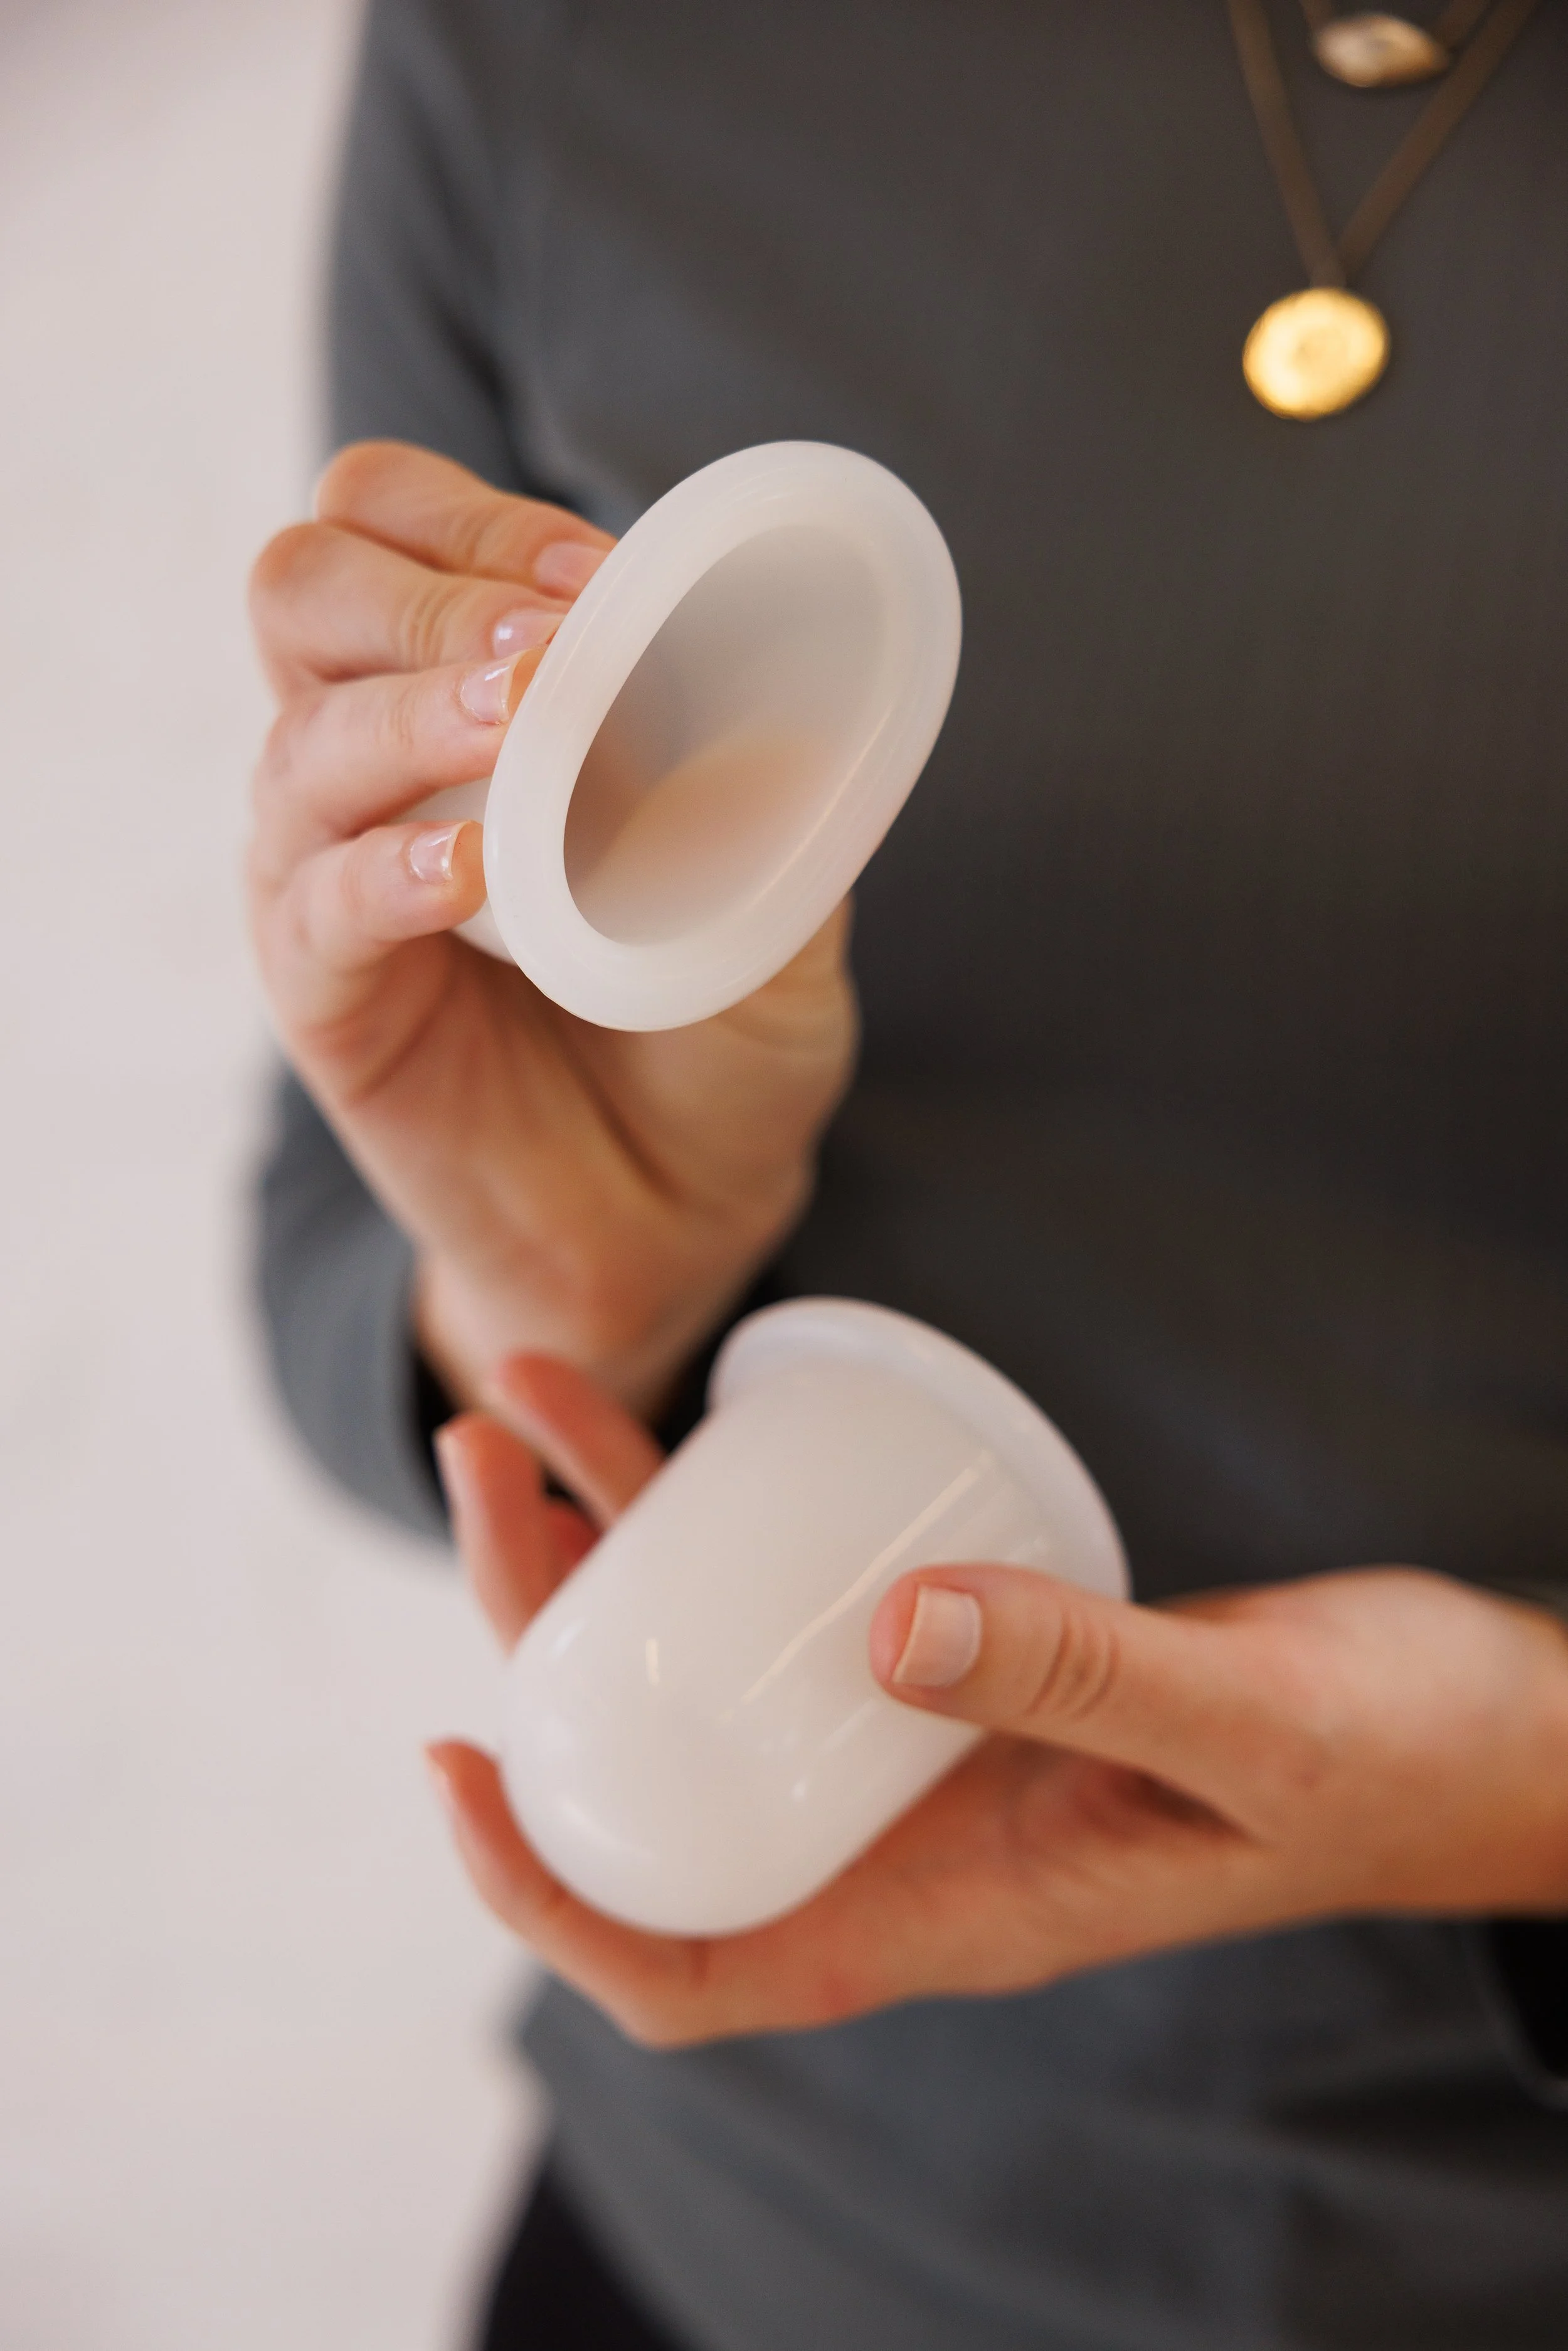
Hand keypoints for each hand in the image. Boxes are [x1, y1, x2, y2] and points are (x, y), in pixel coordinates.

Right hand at [248, 443, 855, 1411]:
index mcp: (457, 695)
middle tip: (546, 649)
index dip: (480, 522)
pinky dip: (387, 871)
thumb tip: (793, 693)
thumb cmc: (713, 1029)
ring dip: (411, 712)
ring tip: (521, 725)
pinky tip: (473, 866)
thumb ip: (770, 797)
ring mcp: (330, 878)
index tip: (600, 583)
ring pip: (300, 741)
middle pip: (301, 588)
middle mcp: (368, 764)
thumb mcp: (777, 896)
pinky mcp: (327, 1003)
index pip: (393, 524)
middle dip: (421, 589)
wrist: (679, 1212)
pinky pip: (314, 909)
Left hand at [427, 1360, 1567, 2046]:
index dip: (547, 1894)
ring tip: (535, 1410)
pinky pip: (805, 1617)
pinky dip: (725, 1536)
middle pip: (663, 1785)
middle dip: (546, 1640)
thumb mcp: (1249, 1721)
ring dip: (611, 1561)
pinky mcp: (974, 1670)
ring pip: (716, 1684)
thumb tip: (890, 1624)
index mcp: (954, 1911)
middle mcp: (912, 1845)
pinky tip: (690, 1439)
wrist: (1495, 1730)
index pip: (690, 1969)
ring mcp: (936, 1755)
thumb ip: (1084, 1675)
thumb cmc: (1396, 1760)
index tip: (456, 1760)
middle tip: (484, 1463)